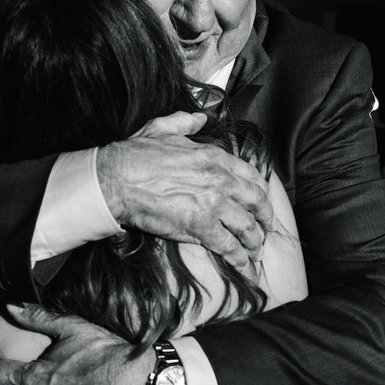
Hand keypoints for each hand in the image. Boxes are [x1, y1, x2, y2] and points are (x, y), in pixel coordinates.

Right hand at [97, 111, 272, 271]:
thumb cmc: (134, 156)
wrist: (117, 179)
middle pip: (256, 201)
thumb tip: (197, 118)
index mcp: (213, 157)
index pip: (250, 174)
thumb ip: (184, 123)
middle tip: (267, 227)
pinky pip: (228, 246)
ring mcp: (213, 204)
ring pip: (247, 226)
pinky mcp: (201, 226)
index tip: (260, 199)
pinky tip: (245, 266)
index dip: (259, 189)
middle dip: (265, 216)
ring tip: (256, 251)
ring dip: (255, 241)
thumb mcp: (161, 128)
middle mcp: (220, 179)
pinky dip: (240, 259)